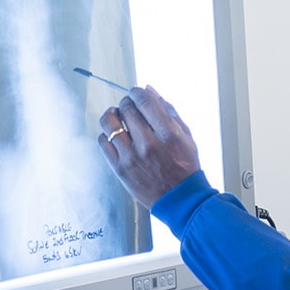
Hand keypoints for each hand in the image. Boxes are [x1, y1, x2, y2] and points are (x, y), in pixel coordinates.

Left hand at [98, 86, 199, 207]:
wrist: (179, 198)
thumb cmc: (184, 166)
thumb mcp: (186, 137)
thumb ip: (169, 112)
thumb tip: (150, 90)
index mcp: (168, 134)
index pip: (144, 100)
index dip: (137, 91)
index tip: (136, 92)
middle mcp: (149, 144)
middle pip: (126, 108)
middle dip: (126, 102)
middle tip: (129, 106)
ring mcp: (131, 156)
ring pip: (109, 122)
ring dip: (112, 114)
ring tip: (117, 117)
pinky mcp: (119, 168)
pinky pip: (102, 141)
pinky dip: (106, 134)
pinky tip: (116, 136)